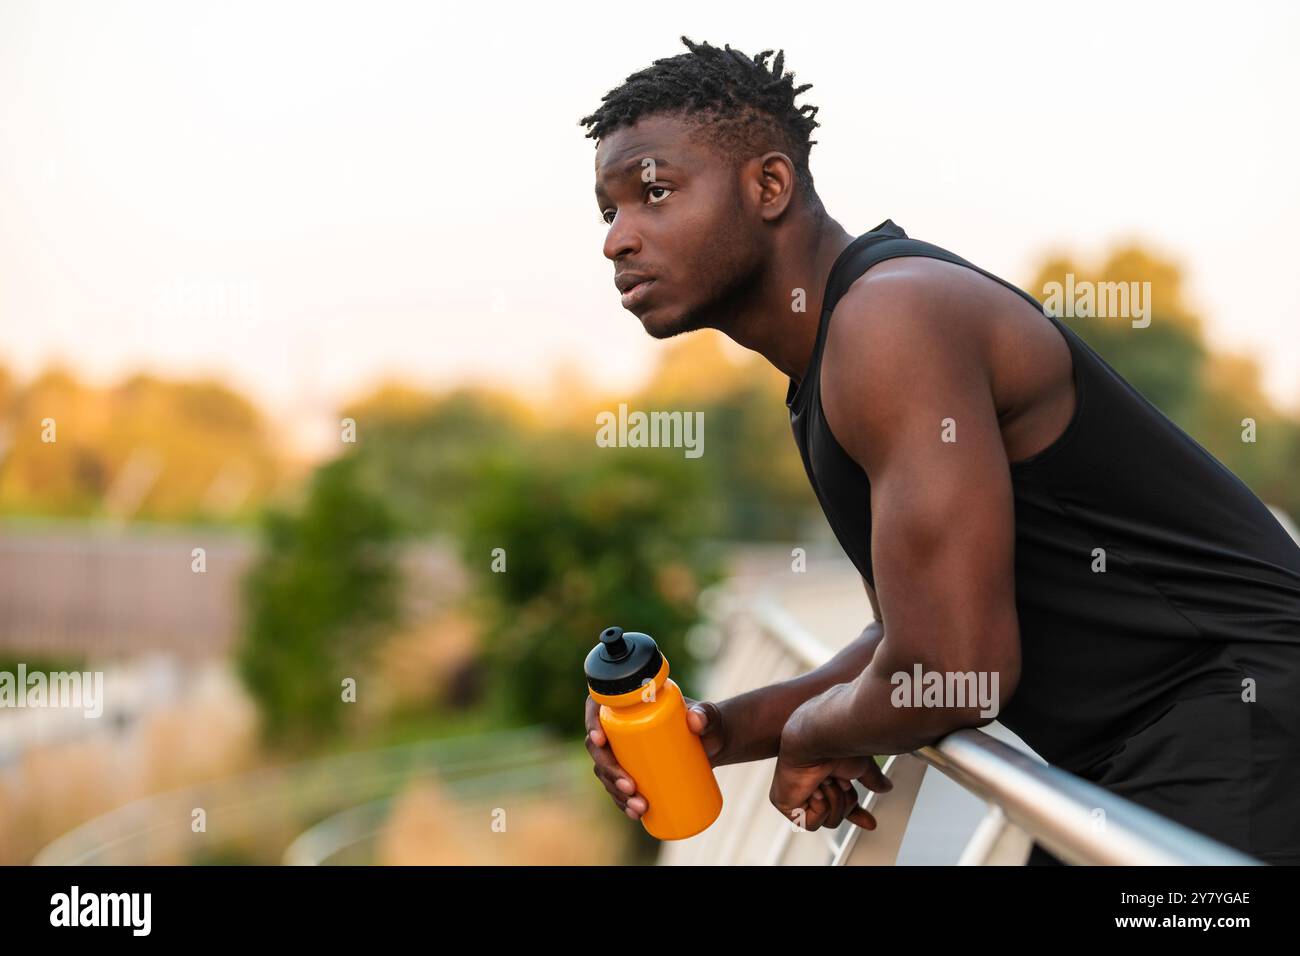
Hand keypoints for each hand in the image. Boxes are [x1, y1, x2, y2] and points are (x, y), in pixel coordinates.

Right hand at [585, 692, 728, 821]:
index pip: (598, 707)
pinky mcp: (634, 771)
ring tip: (639, 807)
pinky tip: (634, 814)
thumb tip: (695, 720)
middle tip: (630, 786)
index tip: (601, 740)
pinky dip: (623, 803)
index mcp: (630, 705)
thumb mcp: (709, 716)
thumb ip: (706, 714)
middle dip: (609, 770)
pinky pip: (618, 788)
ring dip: (615, 792)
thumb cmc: (708, 723)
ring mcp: (625, 752)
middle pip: (599, 748)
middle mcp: (621, 728)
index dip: (591, 721)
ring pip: (606, 772)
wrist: (715, 744)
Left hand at [769, 726, 891, 831]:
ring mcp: (798, 795)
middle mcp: (812, 785)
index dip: (855, 814)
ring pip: (828, 821)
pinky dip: (819, 808)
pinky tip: (816, 789)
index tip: (870, 823)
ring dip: (834, 801)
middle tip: (841, 781)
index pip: (843, 802)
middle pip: (839, 815)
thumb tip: (885, 787)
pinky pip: (811, 824)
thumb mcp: (862, 765)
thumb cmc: (836, 745)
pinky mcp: (786, 804)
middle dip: (846, 800)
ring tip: (826, 780)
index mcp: (829, 776)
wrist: (817, 740)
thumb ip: (872, 778)